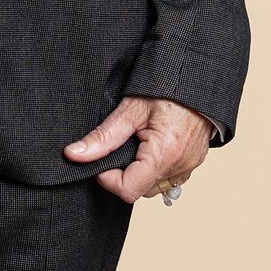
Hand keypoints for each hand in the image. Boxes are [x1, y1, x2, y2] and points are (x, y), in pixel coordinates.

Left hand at [63, 95, 212, 202]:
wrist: (197, 80)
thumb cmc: (167, 88)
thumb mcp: (130, 108)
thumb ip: (103, 136)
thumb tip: (74, 154)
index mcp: (164, 154)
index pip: (128, 190)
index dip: (108, 178)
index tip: (102, 158)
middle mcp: (179, 167)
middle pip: (140, 190)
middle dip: (123, 174)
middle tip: (120, 145)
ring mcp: (189, 167)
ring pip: (154, 187)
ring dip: (139, 172)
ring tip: (137, 143)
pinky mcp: (193, 164)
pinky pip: (169, 178)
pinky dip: (155, 168)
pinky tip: (151, 146)